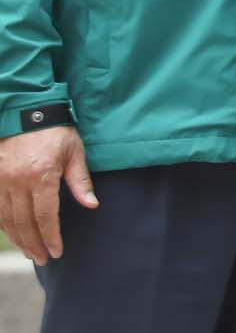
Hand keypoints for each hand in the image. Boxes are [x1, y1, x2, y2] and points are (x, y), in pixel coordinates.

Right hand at [0, 125, 95, 264]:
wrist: (26, 112)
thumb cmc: (55, 131)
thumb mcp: (74, 151)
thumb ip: (80, 180)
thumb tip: (91, 205)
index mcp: (41, 175)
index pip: (45, 216)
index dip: (51, 237)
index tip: (57, 252)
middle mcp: (17, 181)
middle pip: (24, 222)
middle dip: (34, 244)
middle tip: (43, 259)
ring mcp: (1, 181)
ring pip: (7, 219)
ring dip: (18, 239)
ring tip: (29, 252)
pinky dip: (4, 225)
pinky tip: (13, 234)